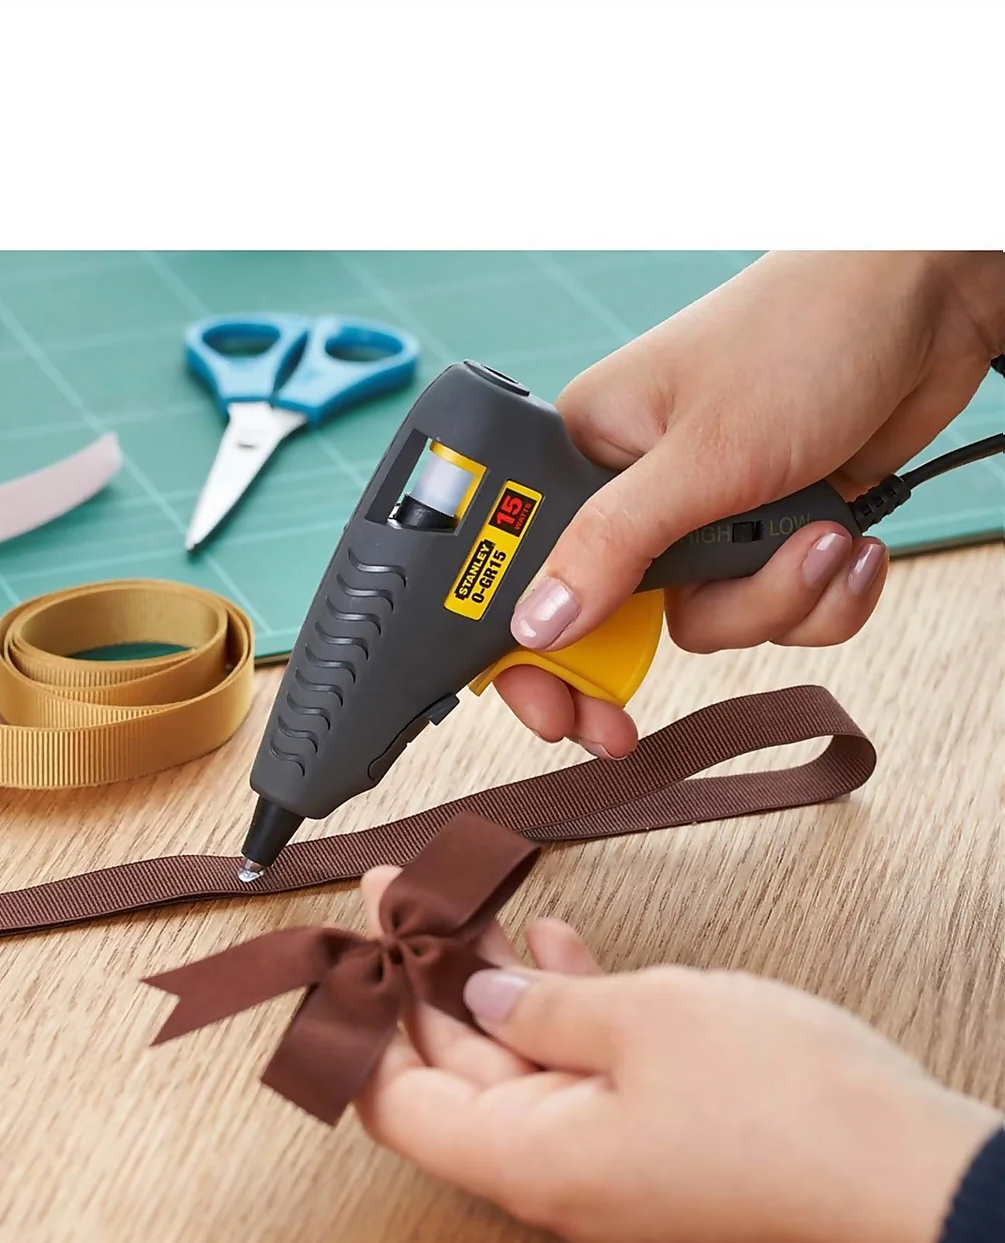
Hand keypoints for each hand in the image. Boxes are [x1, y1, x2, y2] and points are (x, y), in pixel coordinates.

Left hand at [354, 865, 1000, 1242]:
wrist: (918, 1174)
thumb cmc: (788, 1109)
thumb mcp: (646, 1021)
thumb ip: (543, 1006)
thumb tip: (482, 998)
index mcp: (528, 1160)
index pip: (395, 1102)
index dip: (360, 1024)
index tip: (349, 948)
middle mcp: (555, 1173)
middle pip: (450, 1073)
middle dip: (419, 977)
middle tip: (398, 893)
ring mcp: (606, 1159)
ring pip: (515, 1063)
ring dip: (487, 982)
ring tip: (459, 901)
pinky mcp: (655, 1138)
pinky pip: (580, 1070)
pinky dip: (558, 1007)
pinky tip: (552, 944)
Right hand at [497, 250, 1004, 757]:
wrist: (932, 299)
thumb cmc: (803, 335)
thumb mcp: (700, 456)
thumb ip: (610, 549)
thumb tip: (533, 626)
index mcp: (584, 455)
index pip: (525, 572)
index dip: (532, 652)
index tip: (551, 714)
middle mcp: (634, 492)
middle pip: (619, 618)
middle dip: (669, 640)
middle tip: (629, 728)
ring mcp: (704, 516)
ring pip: (709, 621)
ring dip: (775, 600)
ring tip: (823, 537)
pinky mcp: (768, 530)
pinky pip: (771, 609)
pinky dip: (820, 594)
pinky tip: (849, 541)